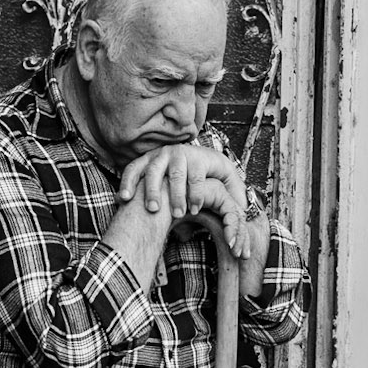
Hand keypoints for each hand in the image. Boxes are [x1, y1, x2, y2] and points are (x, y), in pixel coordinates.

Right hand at [118, 145, 250, 256]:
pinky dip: (127, 183)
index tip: (195, 210)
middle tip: (178, 214)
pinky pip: (133, 170)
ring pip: (154, 171)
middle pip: (176, 174)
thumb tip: (244, 210)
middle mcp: (178, 153)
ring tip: (154, 209)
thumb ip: (236, 193)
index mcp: (198, 158)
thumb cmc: (209, 172)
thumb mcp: (227, 178)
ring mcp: (159, 155)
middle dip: (176, 194)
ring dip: (152, 190)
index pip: (197, 175)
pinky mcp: (144, 160)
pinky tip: (124, 199)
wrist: (190, 154)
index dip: (197, 193)